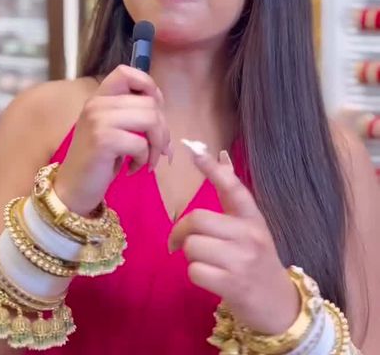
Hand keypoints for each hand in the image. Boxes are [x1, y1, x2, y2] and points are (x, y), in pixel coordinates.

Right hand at [54, 65, 170, 214]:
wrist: (73, 189)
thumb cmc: (98, 160)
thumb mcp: (114, 130)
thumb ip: (134, 116)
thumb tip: (166, 120)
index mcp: (100, 97)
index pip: (127, 72)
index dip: (149, 87)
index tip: (154, 112)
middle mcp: (97, 103)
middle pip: (150, 102)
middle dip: (163, 129)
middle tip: (158, 150)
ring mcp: (98, 120)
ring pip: (151, 120)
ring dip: (157, 145)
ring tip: (149, 160)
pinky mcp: (103, 140)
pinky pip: (141, 144)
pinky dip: (144, 159)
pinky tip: (132, 169)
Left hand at [168, 148, 299, 334]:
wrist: (281, 306)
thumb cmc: (258, 261)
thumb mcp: (251, 227)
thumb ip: (232, 196)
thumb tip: (222, 157)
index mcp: (253, 217)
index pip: (233, 187)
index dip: (213, 169)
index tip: (194, 151)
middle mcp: (250, 235)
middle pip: (197, 219)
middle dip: (181, 231)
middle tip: (178, 241)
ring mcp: (242, 261)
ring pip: (193, 246)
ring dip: (190, 255)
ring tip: (203, 261)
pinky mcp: (233, 285)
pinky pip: (195, 271)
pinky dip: (195, 274)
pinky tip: (209, 277)